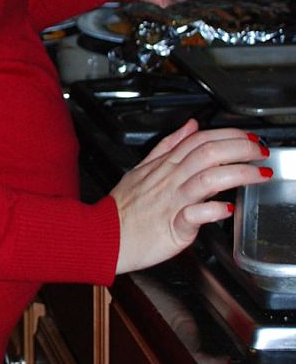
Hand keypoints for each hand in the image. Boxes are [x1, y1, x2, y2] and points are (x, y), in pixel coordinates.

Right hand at [110, 119, 269, 273]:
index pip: (199, 139)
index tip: (248, 137)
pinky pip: (194, 214)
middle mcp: (170, 180)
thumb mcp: (141, 168)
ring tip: (258, 175)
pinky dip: (213, 209)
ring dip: (237, 173)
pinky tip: (227, 208)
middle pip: (208, 153)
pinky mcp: (173, 226)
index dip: (227, 135)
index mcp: (164, 166)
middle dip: (239, 148)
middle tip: (260, 151)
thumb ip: (168, 146)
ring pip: (207, 178)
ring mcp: (172, 202)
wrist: (103, 237)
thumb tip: (190, 126)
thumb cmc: (123, 209)